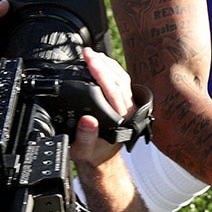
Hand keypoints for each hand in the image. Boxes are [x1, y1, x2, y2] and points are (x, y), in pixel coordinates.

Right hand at [70, 48, 135, 169]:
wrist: (101, 159)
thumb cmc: (92, 154)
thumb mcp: (83, 151)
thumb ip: (85, 137)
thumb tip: (88, 121)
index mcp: (121, 121)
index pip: (113, 91)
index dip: (101, 73)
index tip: (90, 60)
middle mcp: (127, 111)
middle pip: (119, 80)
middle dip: (103, 63)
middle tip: (87, 52)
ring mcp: (127, 105)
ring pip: (122, 78)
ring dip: (108, 63)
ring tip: (92, 53)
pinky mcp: (124, 102)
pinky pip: (121, 80)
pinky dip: (110, 68)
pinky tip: (100, 62)